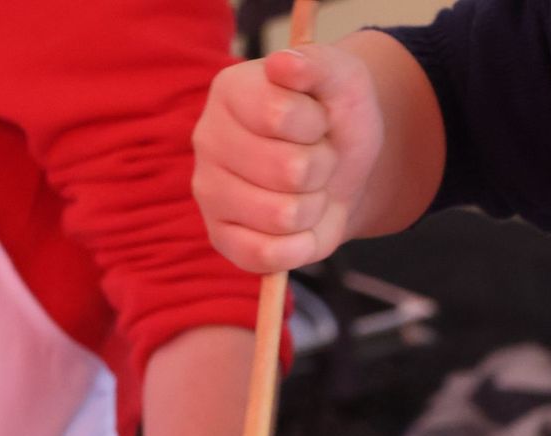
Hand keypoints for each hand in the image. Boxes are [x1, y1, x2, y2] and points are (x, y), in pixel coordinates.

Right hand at [192, 45, 384, 272]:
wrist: (342, 167)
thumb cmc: (335, 119)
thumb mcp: (341, 80)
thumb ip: (316, 65)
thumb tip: (284, 64)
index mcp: (230, 91)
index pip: (279, 116)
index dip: (315, 124)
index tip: (316, 118)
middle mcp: (207, 140)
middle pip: (289, 171)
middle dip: (321, 168)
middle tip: (315, 158)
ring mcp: (209, 193)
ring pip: (284, 216)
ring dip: (314, 206)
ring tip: (306, 188)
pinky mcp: (221, 239)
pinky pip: (269, 256)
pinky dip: (301, 244)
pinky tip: (298, 223)